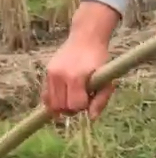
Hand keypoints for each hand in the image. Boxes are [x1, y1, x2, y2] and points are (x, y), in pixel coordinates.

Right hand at [43, 4, 118, 118]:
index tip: (90, 97)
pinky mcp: (47, 71)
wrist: (86, 38)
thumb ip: (101, 100)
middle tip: (82, 97)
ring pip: (52, 103)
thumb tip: (91, 118)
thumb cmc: (99, 60)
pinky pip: (46, 95)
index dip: (84, 106)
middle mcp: (60, 75)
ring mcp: (51, 73)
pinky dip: (54, 100)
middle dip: (73, 107)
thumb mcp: (107, 80)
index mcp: (76, 77)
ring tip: (73, 96)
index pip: (75, 105)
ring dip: (63, 105)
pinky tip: (64, 95)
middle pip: (62, 106)